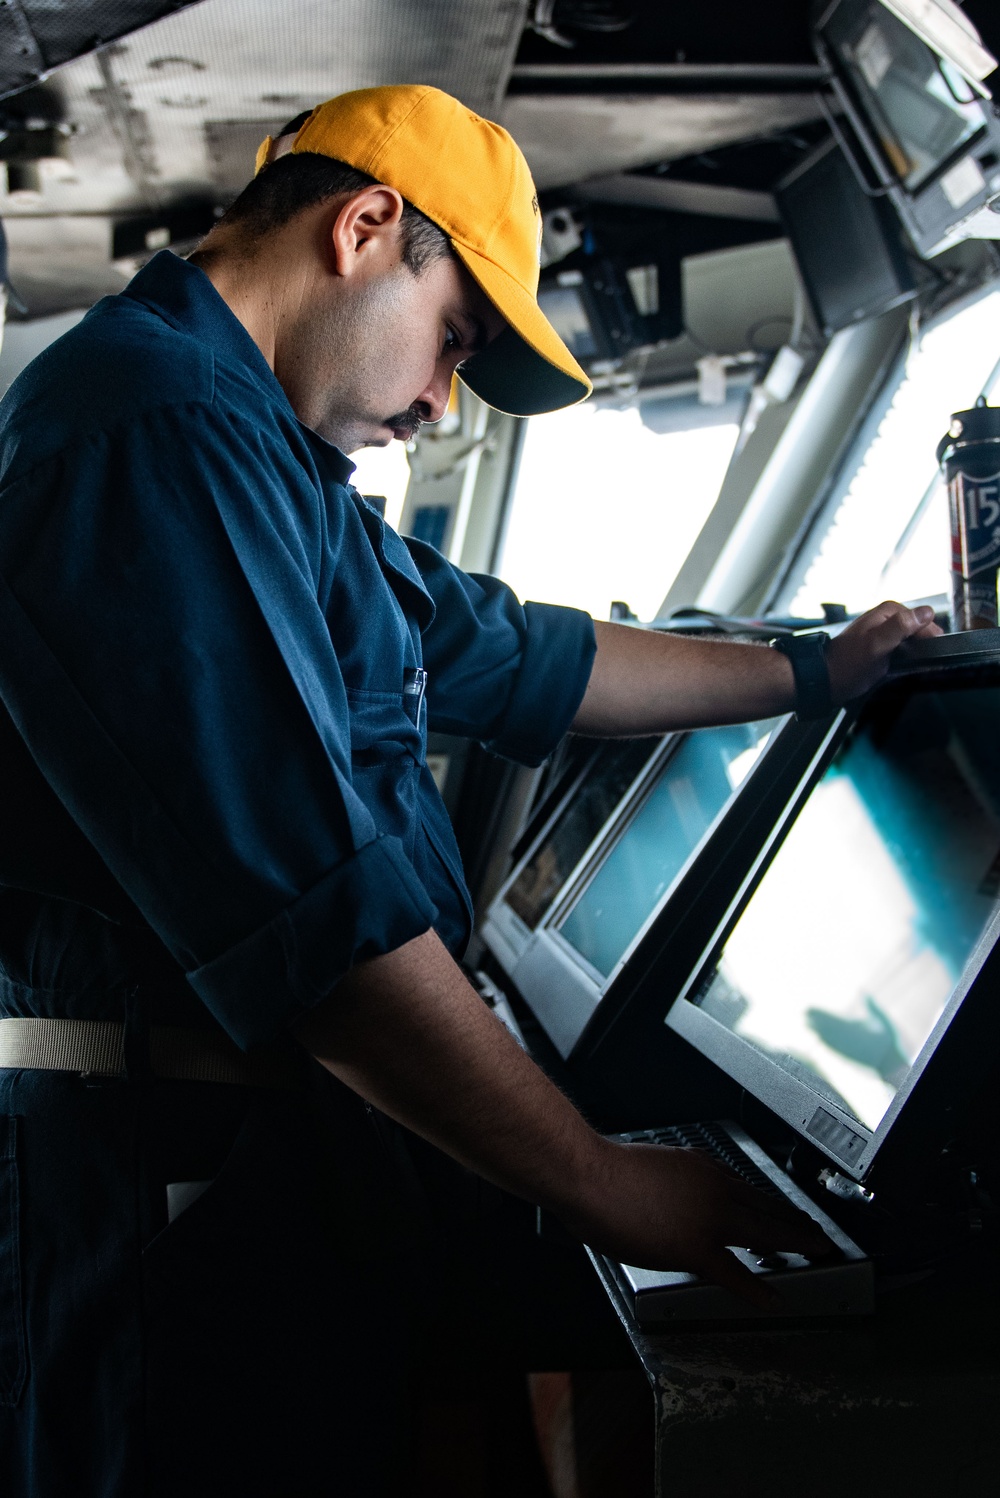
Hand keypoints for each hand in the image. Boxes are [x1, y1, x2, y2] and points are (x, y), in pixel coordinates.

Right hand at [562, 1139, 832, 1308]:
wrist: (591, 1175)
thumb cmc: (606, 1171)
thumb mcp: (652, 1166)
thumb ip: (671, 1182)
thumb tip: (671, 1198)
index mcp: (701, 1167)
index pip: (748, 1185)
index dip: (771, 1201)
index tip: (785, 1209)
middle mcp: (713, 1188)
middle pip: (767, 1206)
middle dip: (795, 1221)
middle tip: (818, 1232)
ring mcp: (708, 1218)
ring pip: (764, 1231)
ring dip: (794, 1241)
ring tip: (816, 1251)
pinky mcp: (695, 1248)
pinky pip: (734, 1273)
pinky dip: (756, 1288)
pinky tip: (772, 1299)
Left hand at [826, 600, 941, 704]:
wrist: (826, 680)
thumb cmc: (848, 664)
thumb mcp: (877, 644)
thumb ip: (900, 627)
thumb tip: (926, 612)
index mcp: (887, 612)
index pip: (921, 617)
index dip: (929, 633)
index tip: (934, 650)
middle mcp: (886, 619)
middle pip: (918, 628)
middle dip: (924, 643)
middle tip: (928, 662)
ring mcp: (884, 634)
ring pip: (912, 639)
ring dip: (917, 651)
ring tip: (918, 666)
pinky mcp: (881, 648)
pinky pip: (903, 650)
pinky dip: (908, 658)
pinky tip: (906, 668)